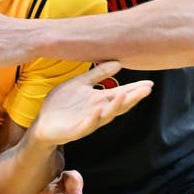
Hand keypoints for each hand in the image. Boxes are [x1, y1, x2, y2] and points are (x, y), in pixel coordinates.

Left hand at [29, 61, 152, 145]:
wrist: (43, 122)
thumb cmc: (62, 104)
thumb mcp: (80, 84)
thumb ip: (97, 74)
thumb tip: (118, 62)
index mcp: (100, 100)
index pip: (122, 94)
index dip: (135, 89)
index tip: (149, 83)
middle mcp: (98, 111)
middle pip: (119, 105)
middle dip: (133, 98)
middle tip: (146, 90)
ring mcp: (88, 121)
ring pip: (106, 115)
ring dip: (116, 106)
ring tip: (125, 95)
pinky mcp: (75, 130)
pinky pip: (86, 125)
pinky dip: (93, 118)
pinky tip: (98, 110)